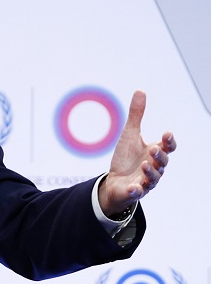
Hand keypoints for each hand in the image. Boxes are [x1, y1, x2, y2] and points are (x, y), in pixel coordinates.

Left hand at [98, 90, 175, 217]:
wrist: (114, 181)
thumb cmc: (126, 158)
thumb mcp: (130, 134)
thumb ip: (136, 115)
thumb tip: (140, 91)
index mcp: (154, 153)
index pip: (168, 147)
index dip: (169, 141)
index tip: (166, 133)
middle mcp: (153, 168)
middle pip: (162, 163)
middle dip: (159, 156)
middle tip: (153, 149)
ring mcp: (145, 181)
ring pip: (152, 178)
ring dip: (150, 172)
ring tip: (144, 164)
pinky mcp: (134, 192)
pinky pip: (137, 193)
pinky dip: (136, 191)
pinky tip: (134, 188)